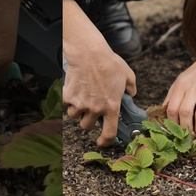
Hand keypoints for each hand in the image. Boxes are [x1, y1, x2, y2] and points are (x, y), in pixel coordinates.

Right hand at [63, 0, 136, 146]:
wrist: (89, 53)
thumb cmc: (108, 62)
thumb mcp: (128, 75)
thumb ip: (131, 89)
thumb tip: (130, 94)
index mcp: (111, 107)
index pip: (109, 133)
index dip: (105, 141)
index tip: (102, 142)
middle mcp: (95, 109)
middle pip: (87, 126)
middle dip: (88, 120)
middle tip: (91, 110)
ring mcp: (80, 104)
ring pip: (74, 116)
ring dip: (77, 111)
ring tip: (82, 97)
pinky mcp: (68, 96)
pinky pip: (65, 104)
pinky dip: (68, 100)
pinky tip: (74, 90)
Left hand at [165, 23, 195, 136]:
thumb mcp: (181, 81)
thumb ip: (172, 97)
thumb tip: (162, 115)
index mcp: (180, 86)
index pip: (172, 109)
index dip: (173, 123)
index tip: (176, 130)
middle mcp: (193, 88)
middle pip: (185, 113)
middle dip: (186, 129)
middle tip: (188, 135)